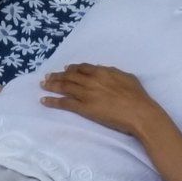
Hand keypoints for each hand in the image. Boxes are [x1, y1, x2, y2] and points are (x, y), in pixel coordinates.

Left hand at [39, 64, 166, 138]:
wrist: (138, 112)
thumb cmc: (137, 97)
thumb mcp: (127, 78)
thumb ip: (113, 73)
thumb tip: (106, 72)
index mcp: (102, 72)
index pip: (82, 68)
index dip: (72, 68)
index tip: (66, 69)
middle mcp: (91, 80)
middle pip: (70, 76)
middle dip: (57, 75)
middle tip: (48, 76)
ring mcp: (86, 94)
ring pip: (64, 87)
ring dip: (52, 85)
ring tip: (43, 85)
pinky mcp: (84, 108)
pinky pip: (64, 103)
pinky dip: (52, 101)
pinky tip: (44, 100)